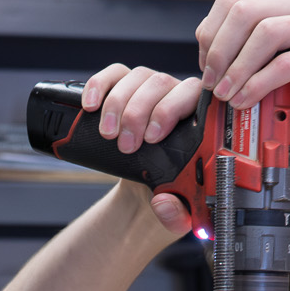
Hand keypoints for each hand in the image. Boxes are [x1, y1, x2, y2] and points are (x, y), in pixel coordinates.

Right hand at [78, 65, 201, 236]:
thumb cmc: (170, 196)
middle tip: (126, 145)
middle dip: (139, 113)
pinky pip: (114, 74)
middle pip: (161, 84)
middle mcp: (177, 97)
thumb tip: (164, 203)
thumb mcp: (178, 214)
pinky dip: (99, 85)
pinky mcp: (125, 88)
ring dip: (119, 103)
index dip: (171, 109)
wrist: (146, 194)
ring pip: (138, 77)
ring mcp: (151, 90)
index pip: (194, 96)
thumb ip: (178, 216)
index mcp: (199, 120)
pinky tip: (90, 105)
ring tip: (108, 135)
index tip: (152, 138)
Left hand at [196, 0, 289, 166]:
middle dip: (220, 51)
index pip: (232, 0)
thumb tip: (203, 37)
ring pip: (266, 32)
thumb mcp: (258, 61)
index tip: (205, 68)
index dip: (210, 35)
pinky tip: (244, 101)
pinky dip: (257, 84)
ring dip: (237, 68)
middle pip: (245, 12)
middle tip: (211, 83)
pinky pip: (285, 64)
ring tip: (225, 95)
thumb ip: (236, 41)